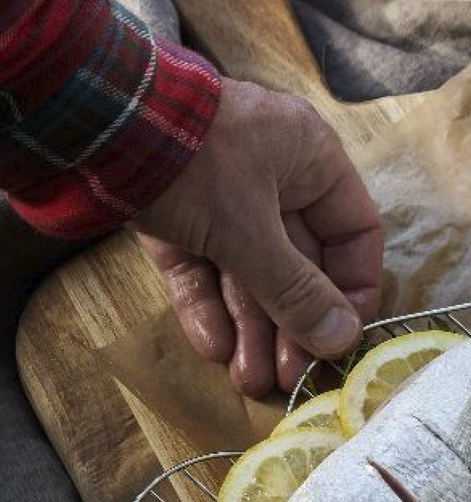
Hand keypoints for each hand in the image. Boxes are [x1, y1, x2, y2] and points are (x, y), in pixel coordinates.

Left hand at [131, 77, 383, 397]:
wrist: (86, 122)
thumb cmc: (192, 163)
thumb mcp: (251, 232)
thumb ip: (297, 291)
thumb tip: (343, 342)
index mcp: (310, 159)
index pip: (354, 232)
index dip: (354, 289)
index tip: (342, 337)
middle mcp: (273, 173)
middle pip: (298, 263)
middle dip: (290, 325)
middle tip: (290, 378)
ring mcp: (221, 192)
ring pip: (248, 269)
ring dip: (251, 327)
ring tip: (247, 379)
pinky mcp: (174, 210)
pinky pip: (202, 263)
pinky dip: (207, 303)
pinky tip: (213, 347)